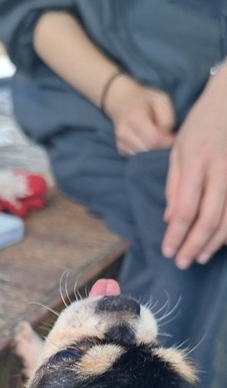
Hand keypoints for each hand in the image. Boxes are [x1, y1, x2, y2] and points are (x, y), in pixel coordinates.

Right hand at [104, 75, 175, 155]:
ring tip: (156, 139)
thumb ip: (167, 118)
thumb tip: (169, 139)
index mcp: (134, 118)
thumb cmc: (145, 100)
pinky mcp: (121, 150)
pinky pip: (138, 158)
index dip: (167, 142)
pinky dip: (146, 153)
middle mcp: (124, 133)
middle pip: (149, 151)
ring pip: (143, 157)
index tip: (173, 137)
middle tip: (166, 138)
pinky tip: (147, 142)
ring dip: (153, 151)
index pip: (154, 140)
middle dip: (161, 148)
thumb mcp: (161, 100)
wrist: (122, 101)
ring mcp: (120, 143)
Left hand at [163, 66, 226, 268]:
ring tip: (200, 257)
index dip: (176, 235)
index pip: (185, 209)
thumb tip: (170, 219)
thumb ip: (174, 186)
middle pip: (209, 219)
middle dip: (194, 245)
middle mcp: (220, 172)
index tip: (167, 251)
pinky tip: (219, 242)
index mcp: (196, 163)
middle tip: (182, 263)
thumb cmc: (201, 125)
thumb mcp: (177, 150)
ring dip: (214, 243)